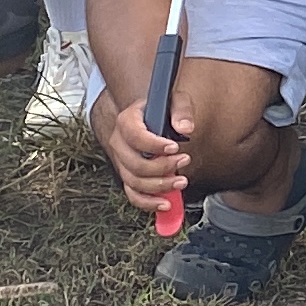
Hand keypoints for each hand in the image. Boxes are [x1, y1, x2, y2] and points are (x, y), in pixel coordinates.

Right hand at [93, 91, 190, 213]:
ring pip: (134, 182)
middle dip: (162, 167)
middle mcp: (119, 143)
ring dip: (159, 186)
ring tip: (182, 181)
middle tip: (185, 160)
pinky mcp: (128, 177)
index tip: (175, 147)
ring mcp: (121, 162)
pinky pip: (133, 195)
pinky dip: (149, 203)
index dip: (154, 145)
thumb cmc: (162, 109)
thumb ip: (181, 111)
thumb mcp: (174, 101)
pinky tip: (167, 204)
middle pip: (135, 164)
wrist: (148, 117)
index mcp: (126, 121)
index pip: (135, 136)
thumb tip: (185, 128)